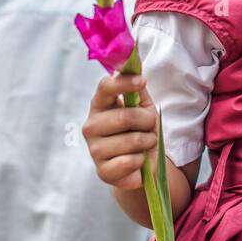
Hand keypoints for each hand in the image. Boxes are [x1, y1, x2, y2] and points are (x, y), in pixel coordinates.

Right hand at [83, 72, 159, 190]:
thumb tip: (135, 69)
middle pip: (125, 116)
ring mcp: (94, 150)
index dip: (123, 82)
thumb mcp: (143, 107)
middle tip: (150, 126)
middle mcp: (91, 126)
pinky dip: (142, 160)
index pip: (105, 87)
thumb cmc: (141, 131)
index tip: (141, 81)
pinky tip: (138, 160)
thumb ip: (138, 90)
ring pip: (132, 140)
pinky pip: (130, 161)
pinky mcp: (102, 171)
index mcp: (100, 105)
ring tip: (145, 144)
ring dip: (148, 141)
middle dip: (147, 121)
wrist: (143, 165)